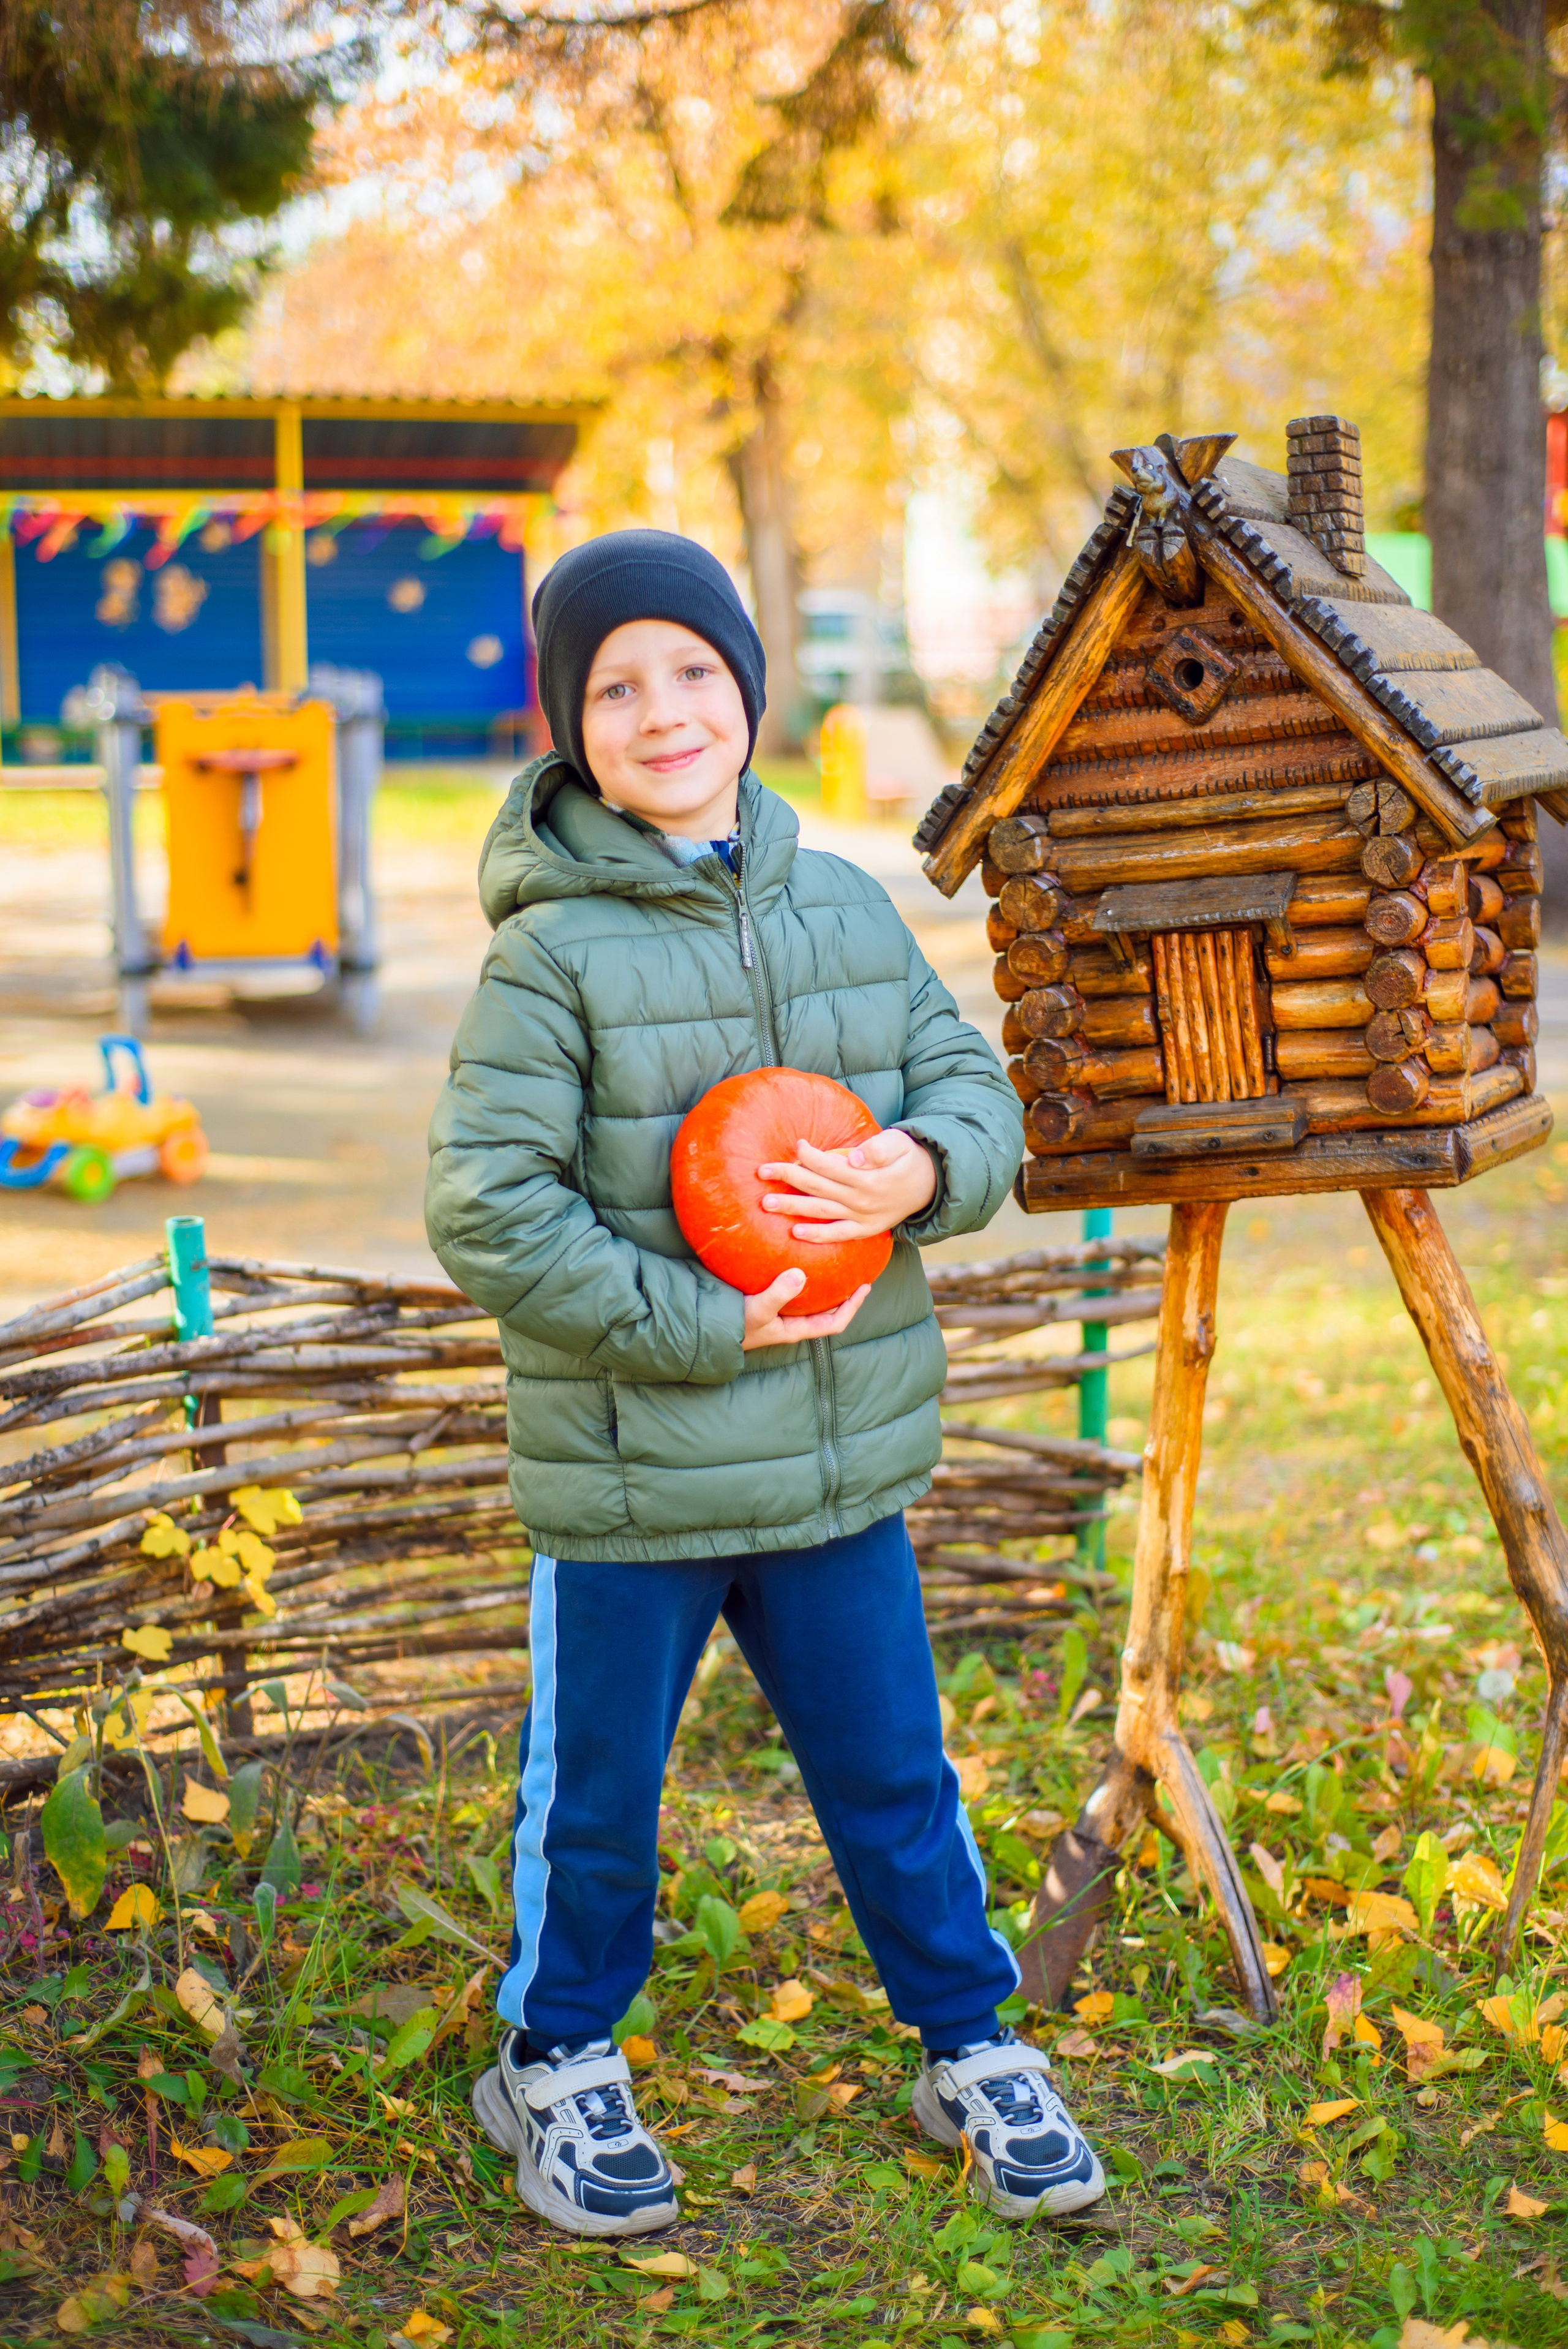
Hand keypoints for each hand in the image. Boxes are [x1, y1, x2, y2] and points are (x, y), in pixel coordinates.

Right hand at [741, 1267, 871, 1350]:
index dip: (852, 1307)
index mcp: (796, 1329)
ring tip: (832, 1262)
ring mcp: (779, 1313)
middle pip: (826, 1310)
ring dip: (822, 1284)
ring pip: (809, 1300)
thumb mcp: (758, 1309)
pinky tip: (798, 1258)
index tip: (864, 1287)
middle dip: (842, 1293)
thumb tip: (800, 1274)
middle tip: (853, 1270)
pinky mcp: (766, 1300)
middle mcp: (791, 1321)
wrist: (705, 1327)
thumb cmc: (733, 1324)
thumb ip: (778, 1294)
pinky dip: (799, 1277)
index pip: (834, 1323)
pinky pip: (790, 1289)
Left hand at [757, 1126, 937, 1244]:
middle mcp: (862, 1200)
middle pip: (817, 1188)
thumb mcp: (900, 1144)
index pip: (830, 1166)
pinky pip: (838, 1235)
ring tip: (766, 1203)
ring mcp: (862, 1218)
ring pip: (821, 1212)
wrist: (930, 1186)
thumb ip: (878, 1149)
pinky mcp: (865, 1230)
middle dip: (788, 1177)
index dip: (810, 1156)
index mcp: (868, 1178)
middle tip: (761, 1171)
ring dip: (792, 1207)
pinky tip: (794, 1233)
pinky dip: (817, 1236)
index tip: (796, 1145)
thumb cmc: (908, 1158)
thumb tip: (853, 1157)